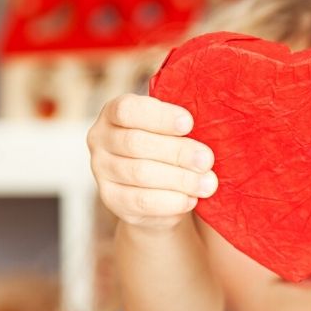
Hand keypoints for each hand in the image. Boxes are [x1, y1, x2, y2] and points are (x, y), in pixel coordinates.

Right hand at [87, 94, 217, 230]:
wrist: (156, 191)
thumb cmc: (169, 148)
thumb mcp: (173, 131)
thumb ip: (182, 128)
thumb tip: (210, 132)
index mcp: (114, 112)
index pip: (128, 109)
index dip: (159, 116)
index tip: (189, 123)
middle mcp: (100, 139)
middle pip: (136, 143)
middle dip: (177, 152)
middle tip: (207, 160)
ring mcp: (102, 170)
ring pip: (140, 173)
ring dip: (179, 179)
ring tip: (207, 183)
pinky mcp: (111, 199)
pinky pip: (141, 201)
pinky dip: (170, 201)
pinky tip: (191, 199)